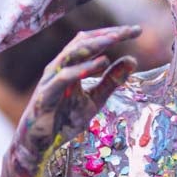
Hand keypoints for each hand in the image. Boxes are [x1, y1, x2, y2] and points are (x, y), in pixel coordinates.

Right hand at [13, 26, 139, 163]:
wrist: (39, 146)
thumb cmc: (64, 120)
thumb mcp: (95, 100)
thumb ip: (111, 81)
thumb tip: (133, 60)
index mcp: (69, 65)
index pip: (91, 41)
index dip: (113, 34)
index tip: (137, 31)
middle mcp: (59, 67)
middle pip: (83, 42)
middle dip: (108, 34)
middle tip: (132, 30)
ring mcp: (50, 80)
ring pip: (71, 54)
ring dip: (95, 45)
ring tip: (115, 39)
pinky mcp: (46, 95)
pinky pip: (64, 77)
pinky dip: (82, 69)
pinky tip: (100, 63)